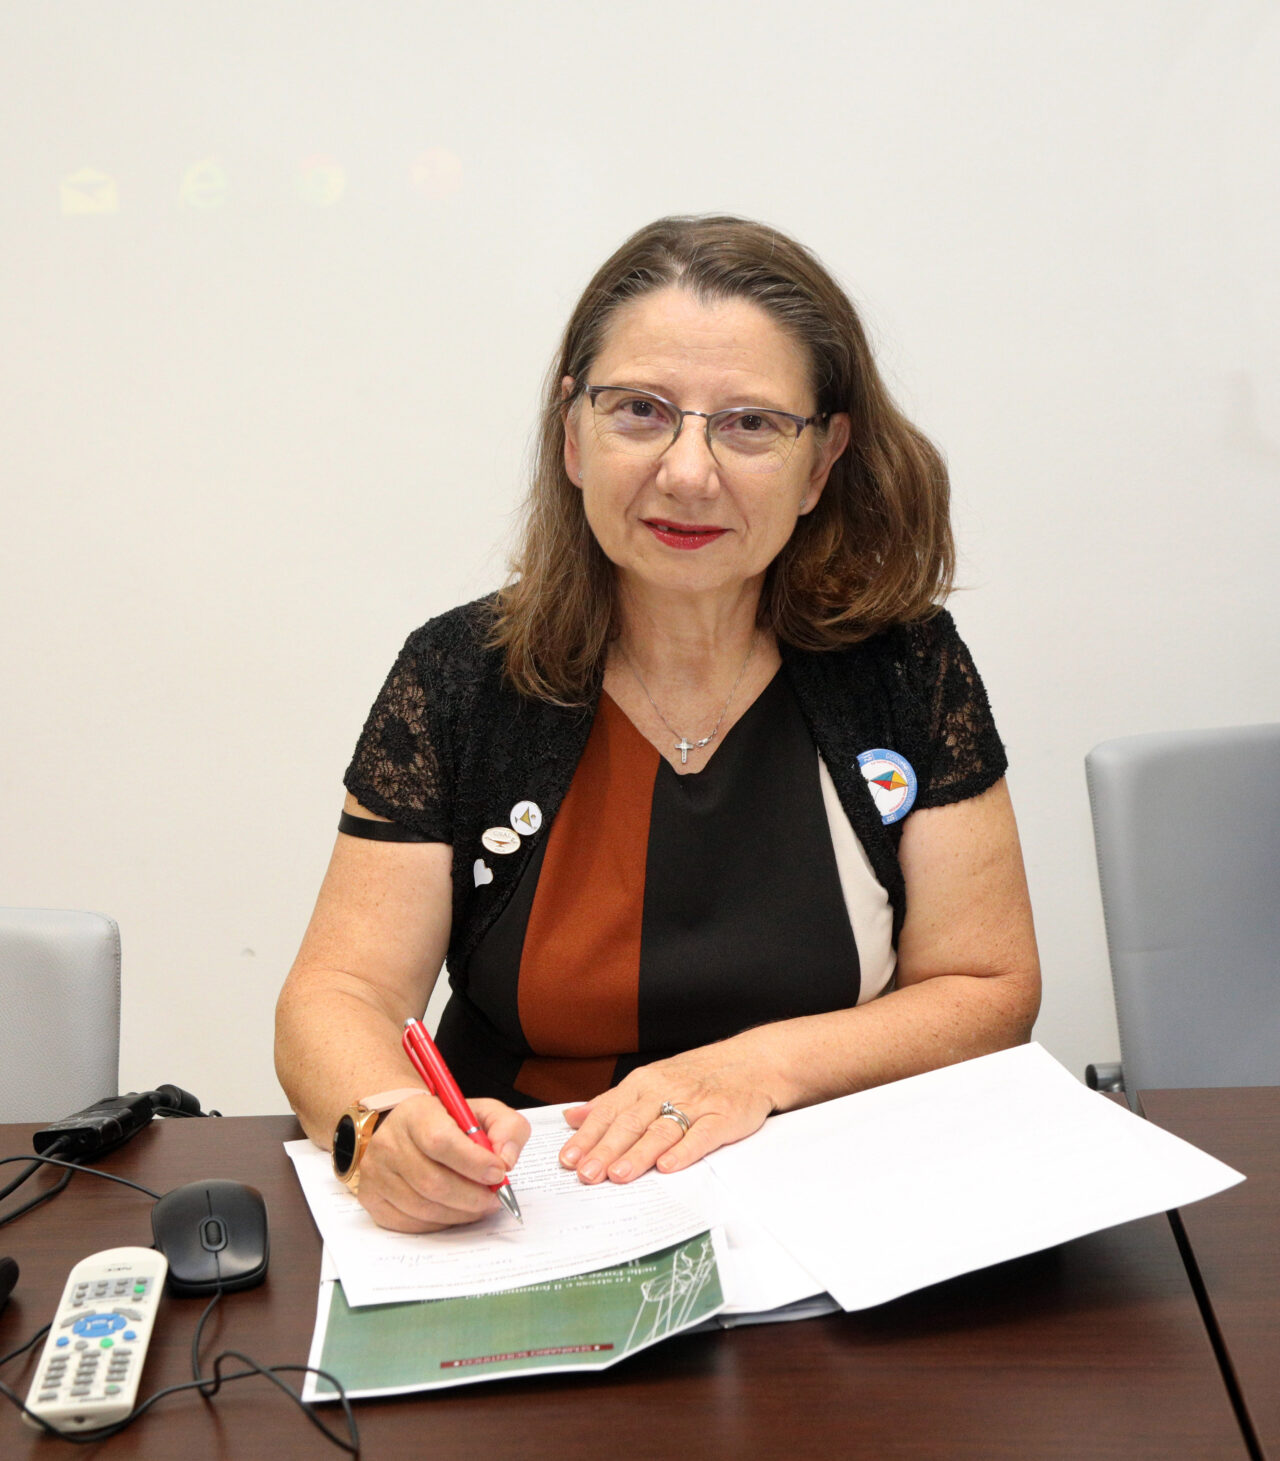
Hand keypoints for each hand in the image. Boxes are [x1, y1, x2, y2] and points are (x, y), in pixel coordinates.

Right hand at [355, 1094, 530, 1232]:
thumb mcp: (481, 1112)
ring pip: (422, 1207)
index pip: (441, 1142)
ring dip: (459, 1213)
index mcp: (416, 1113)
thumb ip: (506, 1127)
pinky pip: (409, 1223)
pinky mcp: (371, 1198)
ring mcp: (376, 1172)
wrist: (403, 1129)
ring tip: (478, 1206)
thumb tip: (506, 1160)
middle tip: (494, 1199)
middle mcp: (388, 1142)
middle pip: (432, 1182)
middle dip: (471, 1197)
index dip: (473, 1163)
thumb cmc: (446, 1123)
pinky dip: (439, 1223)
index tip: (499, 1173)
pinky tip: (454, 1212)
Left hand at [558, 1043, 774, 1184]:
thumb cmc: (695, 1076)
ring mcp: (695, 1103)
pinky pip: (701, 1135)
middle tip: (586, 1174)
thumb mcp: (649, 1080)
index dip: (587, 1136)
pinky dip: (684, 1151)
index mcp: (643, 1083)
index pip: (608, 1111)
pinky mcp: (723, 1116)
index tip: (567, 1160)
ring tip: (618, 1175)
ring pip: (662, 1130)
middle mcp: (665, 1090)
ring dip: (638, 1154)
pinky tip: (667, 1167)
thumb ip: (611, 1101)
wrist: (750, 1062)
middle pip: (631, 1123)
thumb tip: (572, 1117)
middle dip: (606, 1149)